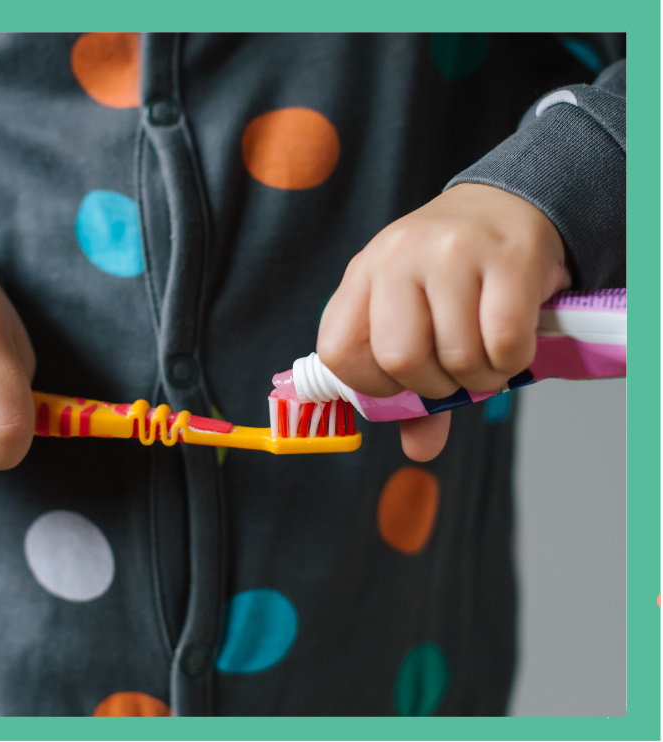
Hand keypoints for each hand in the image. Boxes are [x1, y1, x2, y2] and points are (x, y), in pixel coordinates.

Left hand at [317, 183, 569, 461]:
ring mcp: (451, 253)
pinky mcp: (508, 257)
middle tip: (453, 375)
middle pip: (399, 359)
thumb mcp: (414, 314)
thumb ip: (409, 387)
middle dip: (433, 386)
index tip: (403, 384)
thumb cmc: (452, 271)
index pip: (338, 352)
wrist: (509, 203)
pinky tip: (512, 348)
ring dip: (478, 378)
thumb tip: (419, 449)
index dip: (372, 386)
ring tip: (486, 359)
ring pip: (455, 356)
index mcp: (363, 274)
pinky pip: (504, 341)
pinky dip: (512, 362)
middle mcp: (397, 257)